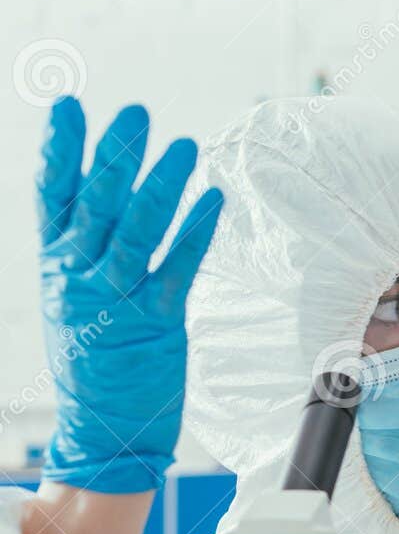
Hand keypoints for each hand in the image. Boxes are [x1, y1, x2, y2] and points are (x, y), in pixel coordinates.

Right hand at [36, 98, 223, 493]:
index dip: (60, 149)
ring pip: (137, 231)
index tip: (68, 106)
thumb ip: (80, 246)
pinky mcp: (154, 322)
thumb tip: (96, 189)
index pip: (51, 194)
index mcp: (55, 265)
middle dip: (116, 155)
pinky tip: (213, 201)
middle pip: (97, 203)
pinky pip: (176, 268)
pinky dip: (195, 231)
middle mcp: (79, 276)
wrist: (102, 427)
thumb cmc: (94, 358)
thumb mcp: (71, 296)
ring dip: (161, 185)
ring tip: (182, 147)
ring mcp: (115, 299)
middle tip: (136, 113)